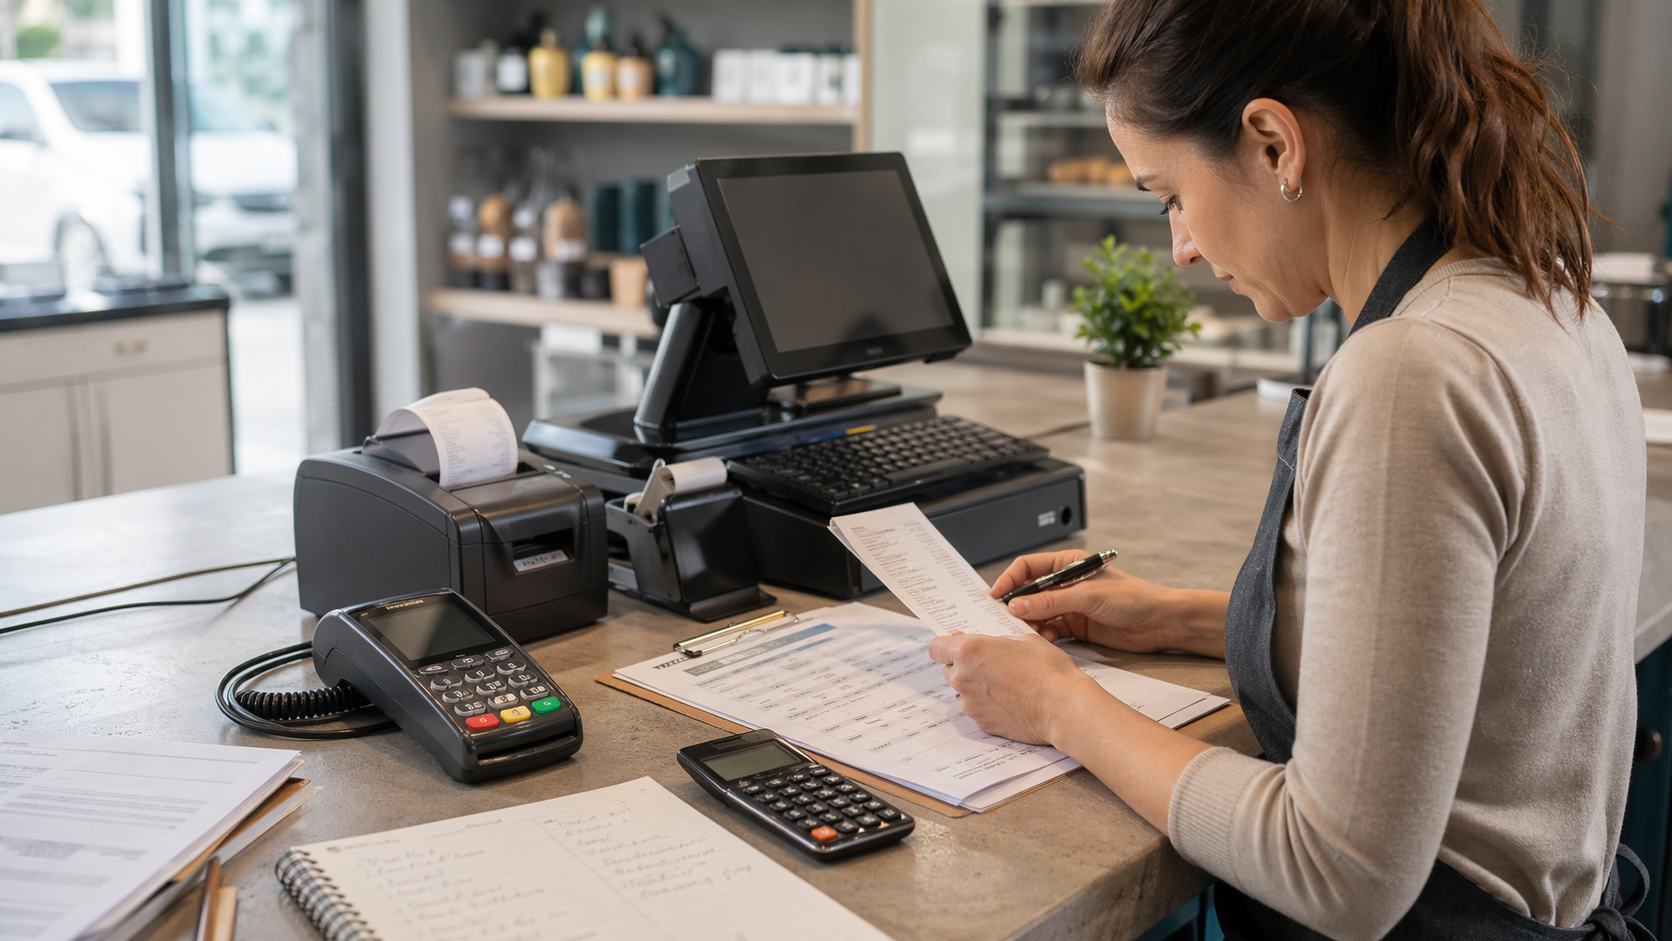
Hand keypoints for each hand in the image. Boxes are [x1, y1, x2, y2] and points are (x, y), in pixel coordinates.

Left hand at [927, 632, 1098, 744]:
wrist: (1063, 707)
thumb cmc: (1048, 670)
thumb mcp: (1023, 640)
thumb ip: (996, 642)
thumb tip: (985, 646)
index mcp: (969, 650)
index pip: (936, 648)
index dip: (947, 646)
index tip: (957, 647)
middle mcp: (963, 677)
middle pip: (949, 670)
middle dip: (965, 666)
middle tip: (991, 665)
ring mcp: (971, 704)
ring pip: (964, 691)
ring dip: (977, 687)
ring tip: (1007, 685)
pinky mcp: (982, 723)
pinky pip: (978, 710)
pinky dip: (989, 705)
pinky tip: (1011, 701)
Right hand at [990, 551, 1228, 657]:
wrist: (1160, 622)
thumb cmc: (1132, 598)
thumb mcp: (1087, 596)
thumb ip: (1051, 602)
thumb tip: (1017, 606)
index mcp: (1067, 564)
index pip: (1028, 567)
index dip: (1009, 579)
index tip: (995, 596)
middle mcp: (1066, 584)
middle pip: (1029, 592)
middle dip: (1016, 606)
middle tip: (1004, 620)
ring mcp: (1070, 606)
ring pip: (1038, 614)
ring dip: (1030, 624)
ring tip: (1027, 634)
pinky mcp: (1077, 626)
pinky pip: (1051, 629)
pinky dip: (1044, 635)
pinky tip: (1044, 641)